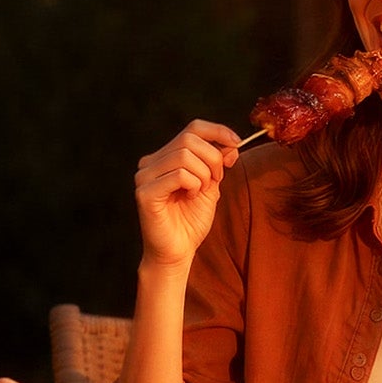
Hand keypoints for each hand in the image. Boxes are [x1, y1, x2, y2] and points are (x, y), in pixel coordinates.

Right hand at [135, 120, 240, 269]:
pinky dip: (193, 185)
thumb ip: (217, 164)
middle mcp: (150, 162)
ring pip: (185, 156)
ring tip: (200, 192)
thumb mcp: (210, 187)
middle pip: (190, 140)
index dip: (218, 132)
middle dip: (212, 159)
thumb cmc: (190, 222)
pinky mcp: (145, 192)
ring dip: (203, 175)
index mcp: (165, 157)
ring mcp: (145, 176)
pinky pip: (179, 175)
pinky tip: (190, 198)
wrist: (177, 253)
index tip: (236, 143)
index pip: (192, 129)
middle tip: (216, 181)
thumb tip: (231, 144)